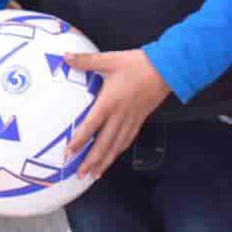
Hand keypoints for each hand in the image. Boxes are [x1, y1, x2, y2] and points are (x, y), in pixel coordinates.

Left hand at [62, 49, 171, 177]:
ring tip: (94, 174)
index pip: (91, 126)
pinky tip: (113, 157)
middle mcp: (120, 115)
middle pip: (104, 143)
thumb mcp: (110, 60)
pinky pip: (127, 139)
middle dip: (91, 160)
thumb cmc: (137, 64)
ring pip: (116, 145)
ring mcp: (131, 119)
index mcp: (110, 102)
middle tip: (80, 174)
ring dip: (105, 161)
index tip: (69, 153)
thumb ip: (86, 61)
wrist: (166, 69)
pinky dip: (118, 151)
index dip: (79, 141)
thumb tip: (65, 57)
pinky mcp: (140, 119)